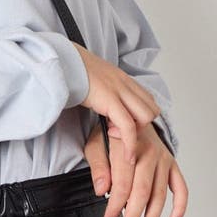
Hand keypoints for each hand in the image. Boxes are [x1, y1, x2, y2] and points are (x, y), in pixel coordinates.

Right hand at [71, 42, 162, 162]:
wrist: (63, 61)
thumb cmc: (73, 71)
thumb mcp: (96, 78)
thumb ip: (105, 89)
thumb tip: (102, 100)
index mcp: (123, 78)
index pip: (148, 100)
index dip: (141, 116)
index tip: (125, 124)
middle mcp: (126, 83)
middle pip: (152, 109)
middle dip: (142, 126)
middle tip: (120, 130)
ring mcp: (120, 91)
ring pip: (146, 117)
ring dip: (136, 132)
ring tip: (115, 134)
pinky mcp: (110, 100)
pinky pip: (129, 126)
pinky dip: (131, 144)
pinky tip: (126, 155)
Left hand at [82, 116, 188, 216]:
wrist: (133, 115)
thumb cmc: (112, 133)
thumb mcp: (96, 143)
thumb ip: (98, 166)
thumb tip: (103, 191)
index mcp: (128, 146)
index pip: (122, 184)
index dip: (115, 206)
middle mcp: (150, 152)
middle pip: (142, 191)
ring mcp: (164, 159)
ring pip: (160, 194)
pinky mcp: (173, 164)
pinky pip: (181, 188)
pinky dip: (180, 206)